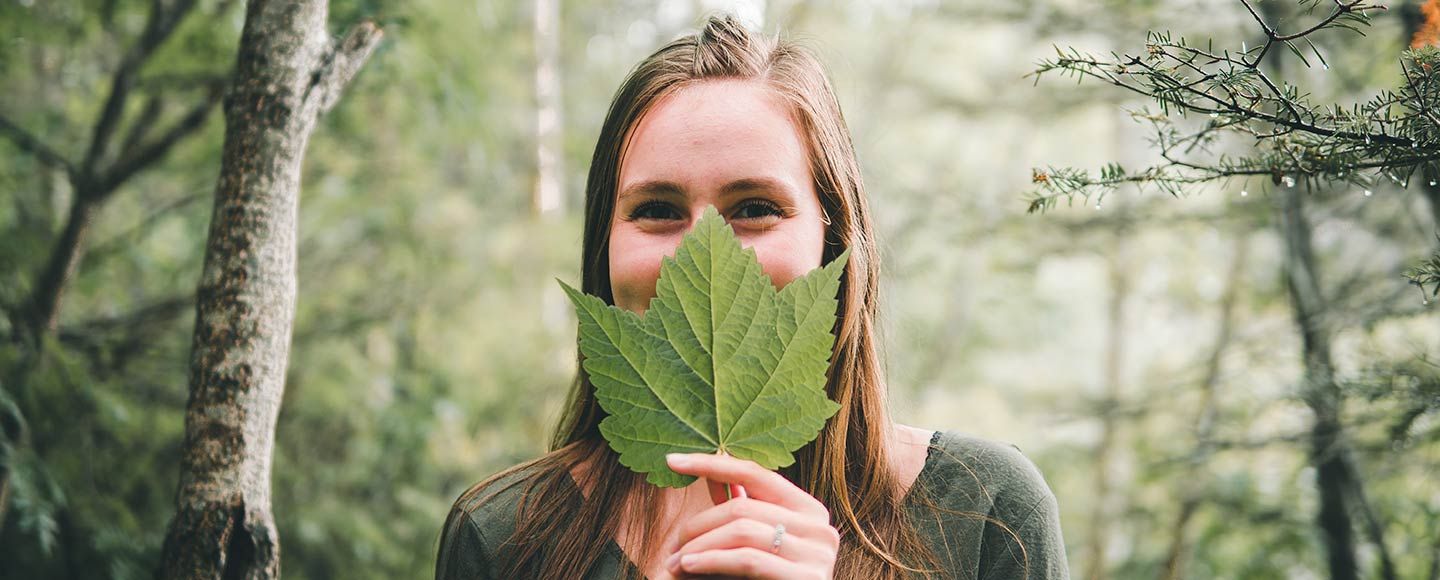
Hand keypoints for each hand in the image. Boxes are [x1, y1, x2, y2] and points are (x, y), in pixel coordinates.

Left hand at [662, 453, 838, 579]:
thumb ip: (738, 510)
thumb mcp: (752, 542)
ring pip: (742, 531)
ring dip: (699, 547)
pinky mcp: (808, 578)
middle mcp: (820, 526)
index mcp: (808, 509)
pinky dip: (712, 560)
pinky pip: (748, 560)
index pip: (754, 472)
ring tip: (676, 563)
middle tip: (673, 546)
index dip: (711, 463)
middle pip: (742, 506)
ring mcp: (818, 553)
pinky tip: (690, 566)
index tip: (672, 461)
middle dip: (699, 524)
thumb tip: (708, 474)